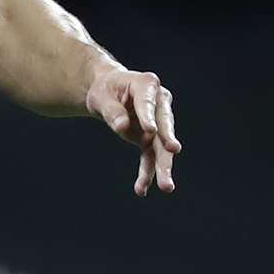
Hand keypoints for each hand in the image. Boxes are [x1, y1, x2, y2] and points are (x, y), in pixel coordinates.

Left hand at [85, 65, 178, 194]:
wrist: (110, 92)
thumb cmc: (105, 90)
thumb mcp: (100, 97)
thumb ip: (110, 110)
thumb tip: (122, 127)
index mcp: (146, 85)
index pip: (147, 102)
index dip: (148, 116)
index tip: (151, 131)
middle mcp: (159, 103)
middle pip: (165, 124)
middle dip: (167, 140)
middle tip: (173, 151)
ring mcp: (159, 122)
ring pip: (162, 146)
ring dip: (163, 167)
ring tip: (166, 187)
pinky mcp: (152, 138)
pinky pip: (151, 156)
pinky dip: (147, 173)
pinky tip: (141, 189)